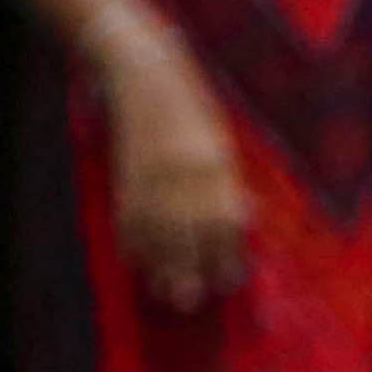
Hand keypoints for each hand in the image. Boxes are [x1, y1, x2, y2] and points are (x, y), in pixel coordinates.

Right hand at [90, 19, 245, 311]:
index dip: (226, 252)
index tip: (228, 280)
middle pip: (186, 228)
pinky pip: (126, 210)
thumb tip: (246, 220)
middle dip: (188, 266)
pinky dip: (130, 237)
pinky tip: (134, 260)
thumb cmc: (191, 110)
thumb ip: (228, 183)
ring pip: (153, 226)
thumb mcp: (220, 144)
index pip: (223, 218)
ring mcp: (150, 169)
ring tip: (163, 291)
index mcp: (214, 163)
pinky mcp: (124, 166)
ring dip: (158, 262)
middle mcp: (182, 169)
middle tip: (190, 300)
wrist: (143, 71)